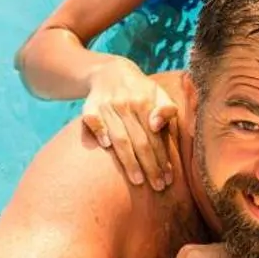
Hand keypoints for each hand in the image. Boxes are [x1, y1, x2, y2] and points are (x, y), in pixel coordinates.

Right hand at [81, 57, 181, 189]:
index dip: (162, 158)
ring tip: (138, 180)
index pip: (155, 137)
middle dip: (149, 166)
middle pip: (139, 141)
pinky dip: (98, 131)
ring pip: (119, 137)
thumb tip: (158, 124)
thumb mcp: (158, 93)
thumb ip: (166, 108)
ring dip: (128, 160)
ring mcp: (106, 105)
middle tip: (157, 186)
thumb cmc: (140, 89)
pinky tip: (105, 146)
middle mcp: (126, 104)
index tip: (168, 178)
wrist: (110, 71)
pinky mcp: (89, 106)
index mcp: (145, 101)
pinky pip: (93, 120)